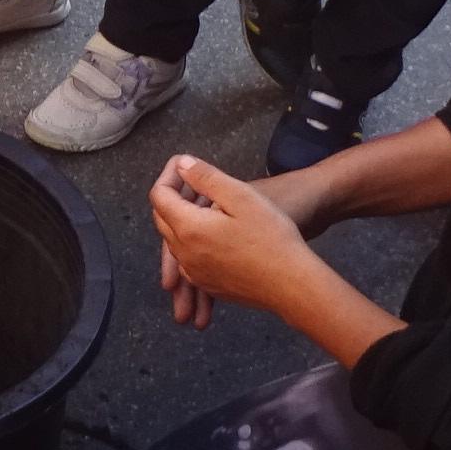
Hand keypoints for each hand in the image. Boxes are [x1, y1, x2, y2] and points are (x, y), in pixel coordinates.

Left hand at [151, 152, 338, 327]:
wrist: (291, 284)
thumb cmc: (271, 238)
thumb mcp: (241, 196)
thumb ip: (206, 177)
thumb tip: (182, 164)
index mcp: (188, 228)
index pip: (159, 195)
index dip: (169, 175)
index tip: (185, 165)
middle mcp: (184, 253)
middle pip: (162, 217)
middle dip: (172, 195)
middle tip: (196, 182)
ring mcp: (194, 272)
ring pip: (175, 239)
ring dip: (182, 218)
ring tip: (208, 204)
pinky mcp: (208, 284)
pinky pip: (188, 258)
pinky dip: (193, 240)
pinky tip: (216, 233)